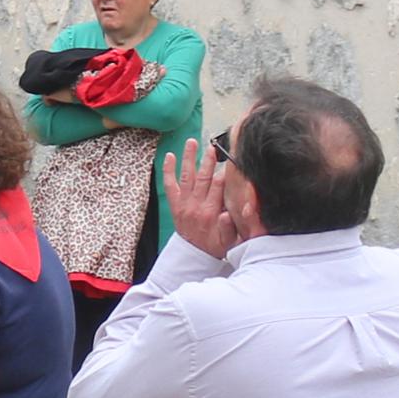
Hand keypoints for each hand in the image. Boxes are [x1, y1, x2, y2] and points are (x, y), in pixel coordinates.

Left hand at [164, 139, 256, 258]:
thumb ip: (229, 227)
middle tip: (212, 147)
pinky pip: (169, 185)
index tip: (231, 160)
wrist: (194, 256)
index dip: (224, 172)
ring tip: (191, 142)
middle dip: (208, 161)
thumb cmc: (215, 246)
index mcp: (210, 213)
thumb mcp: (228, 241)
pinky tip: (170, 156)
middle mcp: (195, 206)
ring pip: (187, 176)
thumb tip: (227, 214)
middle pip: (202, 178)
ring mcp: (183, 204)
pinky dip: (168, 170)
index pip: (218, 187)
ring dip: (189, 158)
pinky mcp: (175, 204)